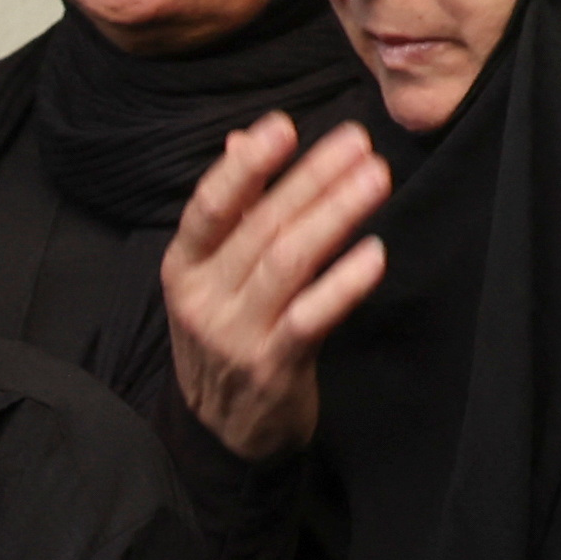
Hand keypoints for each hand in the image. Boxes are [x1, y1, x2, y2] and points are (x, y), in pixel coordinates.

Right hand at [162, 113, 390, 463]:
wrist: (222, 432)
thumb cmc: (226, 337)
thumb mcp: (211, 276)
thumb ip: (230, 210)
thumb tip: (242, 139)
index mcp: (184, 268)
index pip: (208, 208)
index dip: (245, 166)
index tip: (284, 126)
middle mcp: (202, 300)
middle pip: (261, 227)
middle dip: (313, 179)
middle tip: (359, 143)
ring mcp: (235, 336)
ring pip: (287, 263)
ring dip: (336, 215)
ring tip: (376, 179)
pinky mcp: (272, 368)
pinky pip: (311, 318)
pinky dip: (344, 284)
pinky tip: (374, 254)